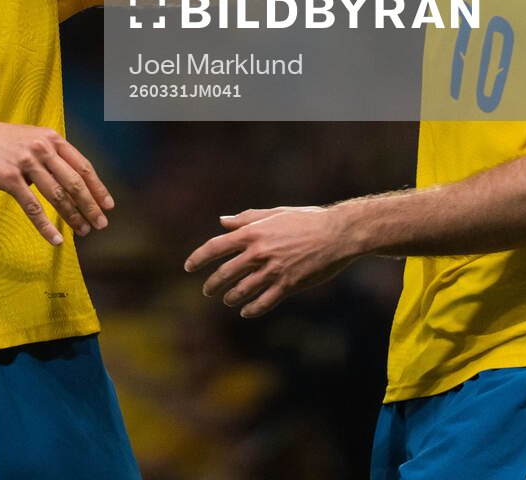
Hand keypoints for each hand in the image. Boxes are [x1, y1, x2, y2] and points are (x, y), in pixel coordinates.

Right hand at [0, 116, 113, 244]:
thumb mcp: (26, 137)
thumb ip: (47, 153)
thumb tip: (64, 180)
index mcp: (49, 137)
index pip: (82, 165)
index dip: (98, 187)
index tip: (108, 205)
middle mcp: (41, 147)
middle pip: (75, 182)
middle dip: (91, 206)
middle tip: (101, 224)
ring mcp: (25, 162)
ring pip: (58, 196)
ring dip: (73, 217)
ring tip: (83, 232)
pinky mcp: (8, 178)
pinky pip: (33, 207)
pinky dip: (46, 226)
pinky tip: (55, 239)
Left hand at [184, 206, 359, 316]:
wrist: (337, 234)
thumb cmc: (306, 220)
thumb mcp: (274, 214)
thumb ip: (246, 219)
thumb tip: (222, 221)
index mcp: (252, 232)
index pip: (215, 247)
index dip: (198, 258)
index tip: (188, 267)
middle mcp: (258, 252)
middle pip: (225, 273)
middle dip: (213, 284)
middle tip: (207, 291)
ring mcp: (273, 270)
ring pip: (242, 290)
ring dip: (231, 297)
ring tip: (227, 300)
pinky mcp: (288, 285)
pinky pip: (264, 302)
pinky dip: (252, 309)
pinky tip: (246, 312)